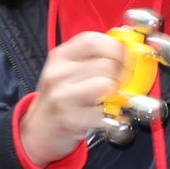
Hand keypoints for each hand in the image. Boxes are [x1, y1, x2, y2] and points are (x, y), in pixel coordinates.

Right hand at [18, 32, 130, 167]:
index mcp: (60, 57)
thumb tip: (128, 48)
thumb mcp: (70, 69)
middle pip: (106, 64)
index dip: (116, 49)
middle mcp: (58, 74)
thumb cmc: (61, 96)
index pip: (94, 41)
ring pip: (107, 85)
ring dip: (113, 95)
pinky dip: (107, 116)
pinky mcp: (69, 118)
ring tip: (106, 99)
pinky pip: (103, 112)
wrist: (41, 127)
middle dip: (119, 75)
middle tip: (116, 84)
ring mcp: (61, 96)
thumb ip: (95, 55)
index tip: (123, 59)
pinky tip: (98, 114)